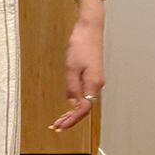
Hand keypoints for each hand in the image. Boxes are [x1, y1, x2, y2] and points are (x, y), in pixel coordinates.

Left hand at [49, 15, 104, 130]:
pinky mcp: (92, 74)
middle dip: (71, 119)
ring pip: (86, 101)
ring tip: (61, 119)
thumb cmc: (81, 44)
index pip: (83, 109)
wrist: (90, 27)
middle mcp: (97, 84)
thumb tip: (71, 102)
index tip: (60, 126)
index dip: (71, 120)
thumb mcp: (72, 67)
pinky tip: (68, 104)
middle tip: (57, 126)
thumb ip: (72, 86)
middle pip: (85, 108)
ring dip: (73, 112)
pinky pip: (85, 93)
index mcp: (93, 83)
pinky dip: (76, 101)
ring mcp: (96, 79)